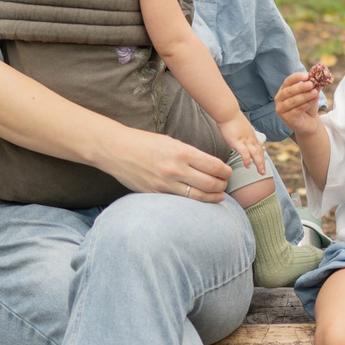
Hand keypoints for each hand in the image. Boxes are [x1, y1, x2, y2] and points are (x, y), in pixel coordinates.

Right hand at [99, 127, 234, 201]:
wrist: (115, 150)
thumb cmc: (143, 142)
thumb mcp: (170, 142)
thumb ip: (189, 154)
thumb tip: (209, 165)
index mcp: (181, 152)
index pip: (214, 166)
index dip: (226, 171)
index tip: (228, 172)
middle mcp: (176, 169)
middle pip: (211, 183)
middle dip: (222, 186)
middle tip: (225, 185)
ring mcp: (165, 184)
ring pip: (198, 196)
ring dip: (213, 197)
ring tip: (218, 196)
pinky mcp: (155, 194)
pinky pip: (180, 201)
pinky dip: (193, 202)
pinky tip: (199, 201)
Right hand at [219, 115, 270, 177]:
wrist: (227, 112)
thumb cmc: (230, 118)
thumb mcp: (238, 126)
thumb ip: (240, 133)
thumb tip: (237, 136)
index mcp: (250, 135)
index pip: (258, 147)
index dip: (261, 155)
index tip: (262, 162)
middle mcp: (250, 138)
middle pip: (259, 152)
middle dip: (262, 162)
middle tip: (263, 172)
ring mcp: (244, 140)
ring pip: (255, 153)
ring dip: (259, 163)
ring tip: (261, 172)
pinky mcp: (237, 141)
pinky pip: (244, 152)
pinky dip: (247, 160)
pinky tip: (247, 166)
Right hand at [274, 70, 326, 135]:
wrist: (310, 122)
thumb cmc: (308, 106)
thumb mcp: (311, 94)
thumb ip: (313, 86)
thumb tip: (319, 77)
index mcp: (283, 89)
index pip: (288, 81)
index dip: (296, 77)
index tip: (306, 75)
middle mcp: (279, 99)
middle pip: (289, 91)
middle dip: (300, 87)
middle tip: (311, 84)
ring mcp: (281, 109)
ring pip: (293, 101)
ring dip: (305, 96)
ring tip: (315, 93)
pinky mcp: (287, 118)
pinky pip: (297, 110)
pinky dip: (306, 104)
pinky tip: (313, 100)